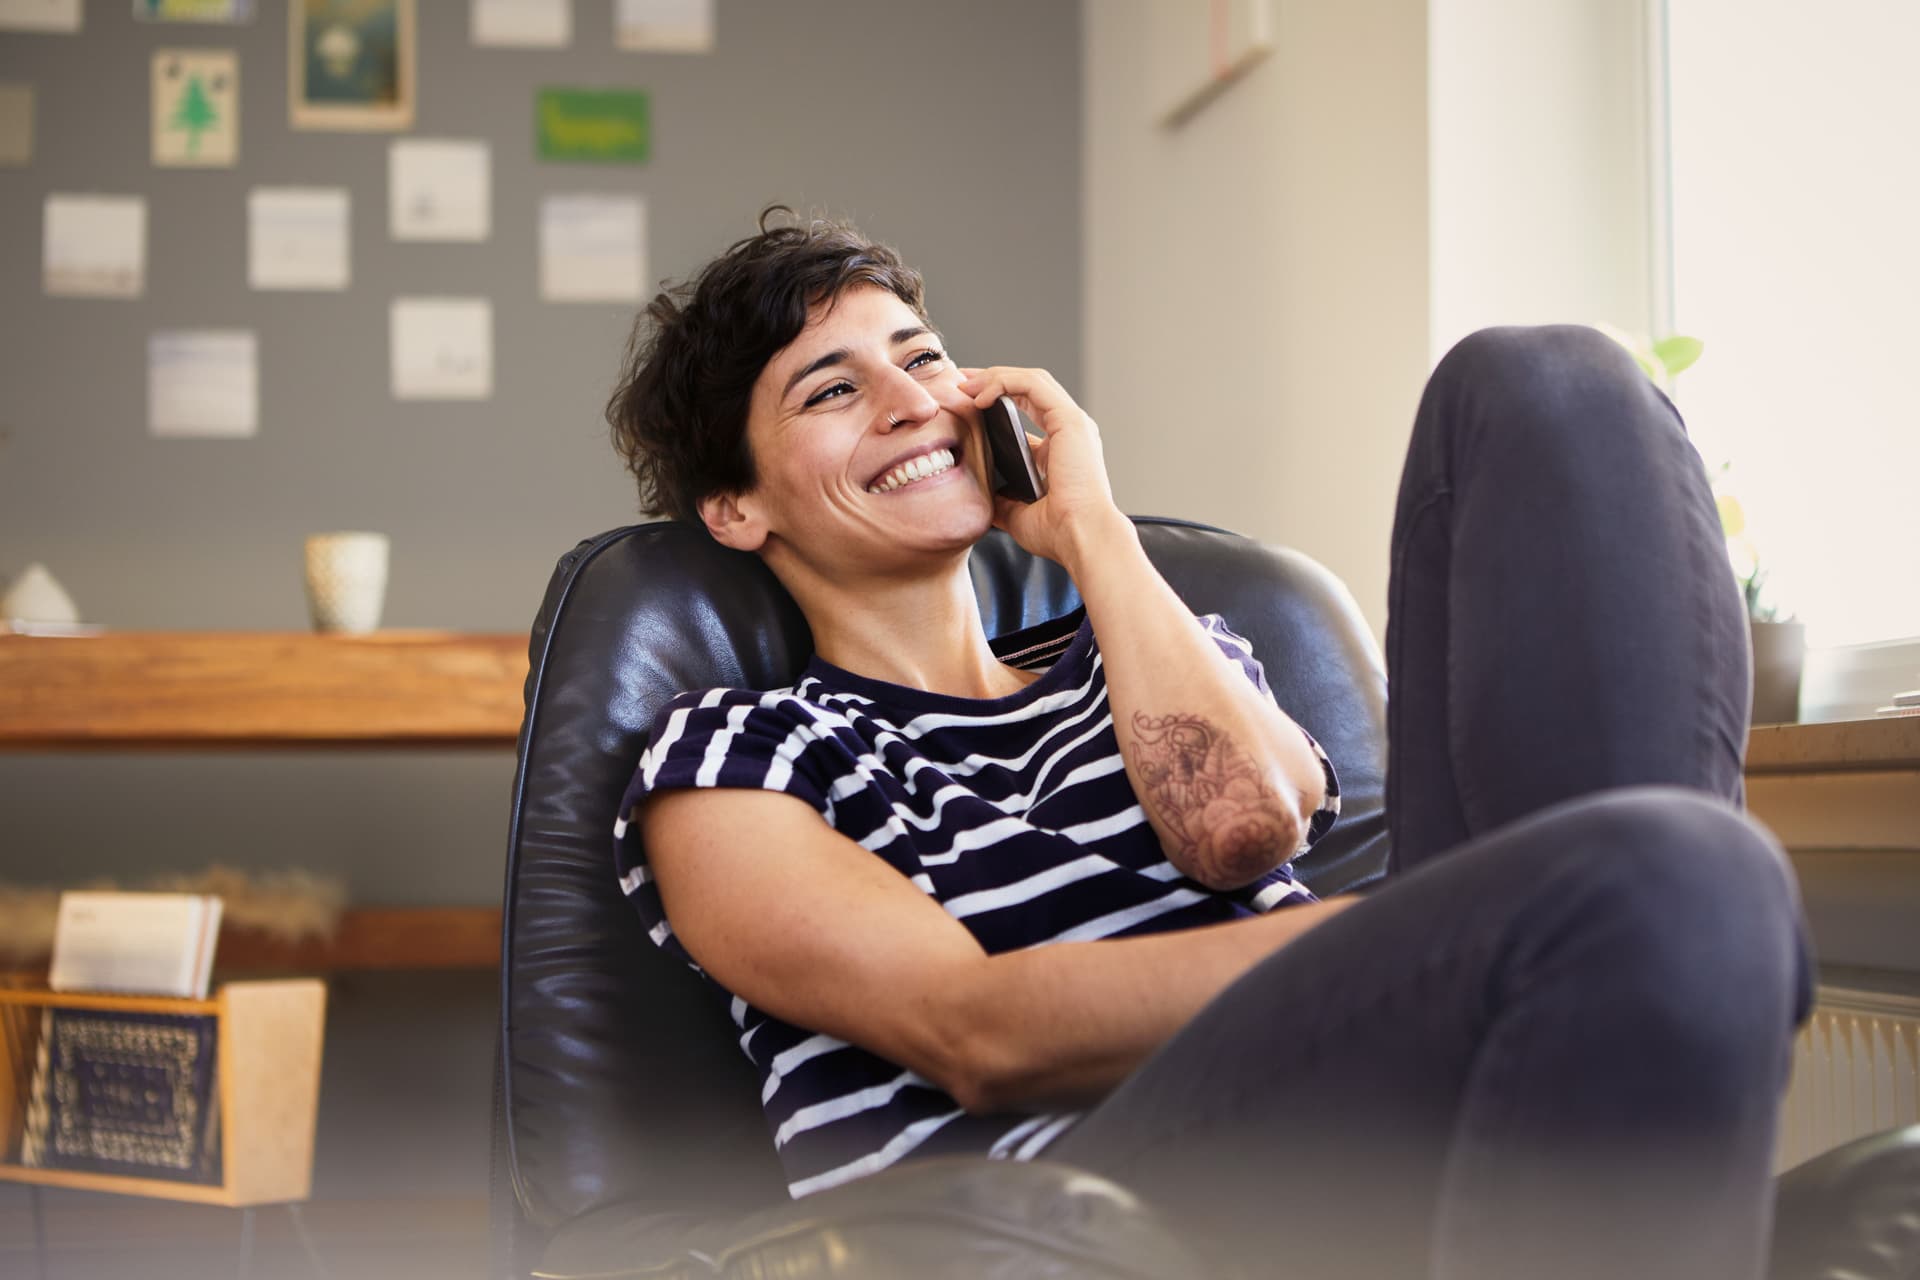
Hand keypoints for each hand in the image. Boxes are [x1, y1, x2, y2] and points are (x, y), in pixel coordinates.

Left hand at [956, 365, 1132, 570]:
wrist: (1081, 538)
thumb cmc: (1059, 532)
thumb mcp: (1018, 512)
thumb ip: (1003, 498)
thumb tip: (984, 496)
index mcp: (1062, 447)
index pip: (1028, 408)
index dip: (997, 398)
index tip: (967, 401)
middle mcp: (1070, 431)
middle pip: (1029, 388)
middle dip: (992, 379)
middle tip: (961, 381)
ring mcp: (1073, 422)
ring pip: (1031, 380)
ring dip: (995, 376)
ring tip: (965, 383)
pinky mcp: (1070, 421)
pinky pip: (1033, 385)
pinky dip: (1005, 382)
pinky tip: (981, 395)